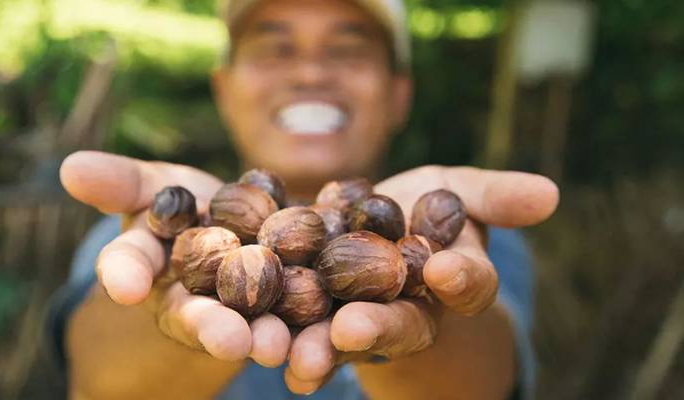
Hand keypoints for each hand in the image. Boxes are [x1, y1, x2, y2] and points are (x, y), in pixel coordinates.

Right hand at [60, 151, 290, 366]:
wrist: (237, 220)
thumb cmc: (184, 202)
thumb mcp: (154, 184)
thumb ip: (121, 182)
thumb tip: (70, 167)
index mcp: (150, 264)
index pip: (130, 265)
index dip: (126, 273)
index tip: (126, 285)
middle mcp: (187, 297)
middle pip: (195, 313)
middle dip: (210, 326)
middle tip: (229, 340)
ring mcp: (233, 309)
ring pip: (246, 327)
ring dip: (261, 337)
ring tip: (278, 346)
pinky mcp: (279, 311)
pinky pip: (294, 325)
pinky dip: (307, 335)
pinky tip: (322, 341)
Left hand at [284, 166, 558, 393]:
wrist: (372, 226)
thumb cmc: (425, 207)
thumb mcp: (458, 190)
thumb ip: (495, 196)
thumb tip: (551, 194)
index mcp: (453, 278)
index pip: (468, 282)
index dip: (460, 279)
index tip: (447, 270)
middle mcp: (412, 309)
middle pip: (401, 323)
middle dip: (379, 327)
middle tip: (354, 331)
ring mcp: (363, 318)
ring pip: (346, 339)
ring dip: (323, 350)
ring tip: (300, 359)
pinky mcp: (317, 318)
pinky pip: (304, 332)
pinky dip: (287, 342)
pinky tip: (266, 352)